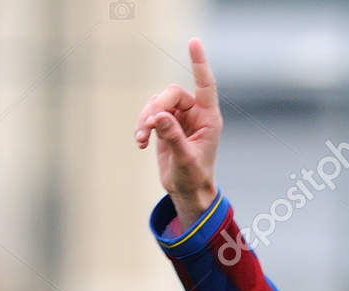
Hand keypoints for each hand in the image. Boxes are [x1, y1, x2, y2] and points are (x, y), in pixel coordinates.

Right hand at [135, 38, 221, 226]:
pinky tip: (140, 142)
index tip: (193, 41)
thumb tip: (159, 117)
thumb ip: (173, 138)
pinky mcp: (165, 124)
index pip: (205, 85)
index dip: (199, 63)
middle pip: (171, 93)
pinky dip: (142, 125)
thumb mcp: (185, 161)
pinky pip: (150, 113)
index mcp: (209, 119)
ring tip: (141, 139)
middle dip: (156, 108)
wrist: (187, 191)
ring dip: (145, 118)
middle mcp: (195, 114)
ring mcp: (179, 117)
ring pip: (157, 103)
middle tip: (147, 127)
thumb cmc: (194, 178)